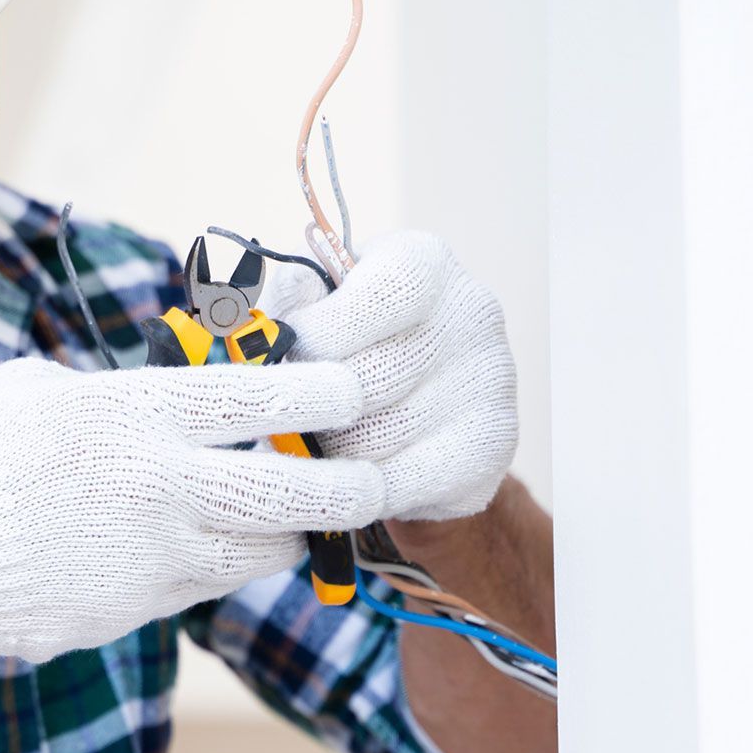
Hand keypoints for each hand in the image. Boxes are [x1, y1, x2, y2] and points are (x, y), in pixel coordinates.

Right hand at [0, 357, 383, 661]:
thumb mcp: (40, 391)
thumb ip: (123, 394)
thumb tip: (176, 393)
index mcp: (134, 415)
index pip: (260, 396)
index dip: (324, 391)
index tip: (354, 389)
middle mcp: (158, 487)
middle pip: (293, 494)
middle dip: (350, 488)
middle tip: (370, 480)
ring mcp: (151, 559)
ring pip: (262, 552)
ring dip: (286, 533)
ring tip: (293, 514)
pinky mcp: (136, 611)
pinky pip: (204, 584)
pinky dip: (217, 563)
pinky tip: (199, 543)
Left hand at [266, 232, 518, 523]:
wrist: (423, 413)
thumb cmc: (356, 344)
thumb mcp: (320, 302)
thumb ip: (291, 303)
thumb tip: (261, 331)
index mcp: (424, 263)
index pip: (377, 297)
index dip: (319, 336)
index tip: (289, 359)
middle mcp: (471, 312)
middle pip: (366, 379)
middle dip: (314, 406)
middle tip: (293, 416)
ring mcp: (490, 381)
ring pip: (373, 439)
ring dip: (329, 452)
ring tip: (324, 442)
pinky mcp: (490, 448)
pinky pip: (396, 483)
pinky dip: (354, 488)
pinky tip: (344, 477)